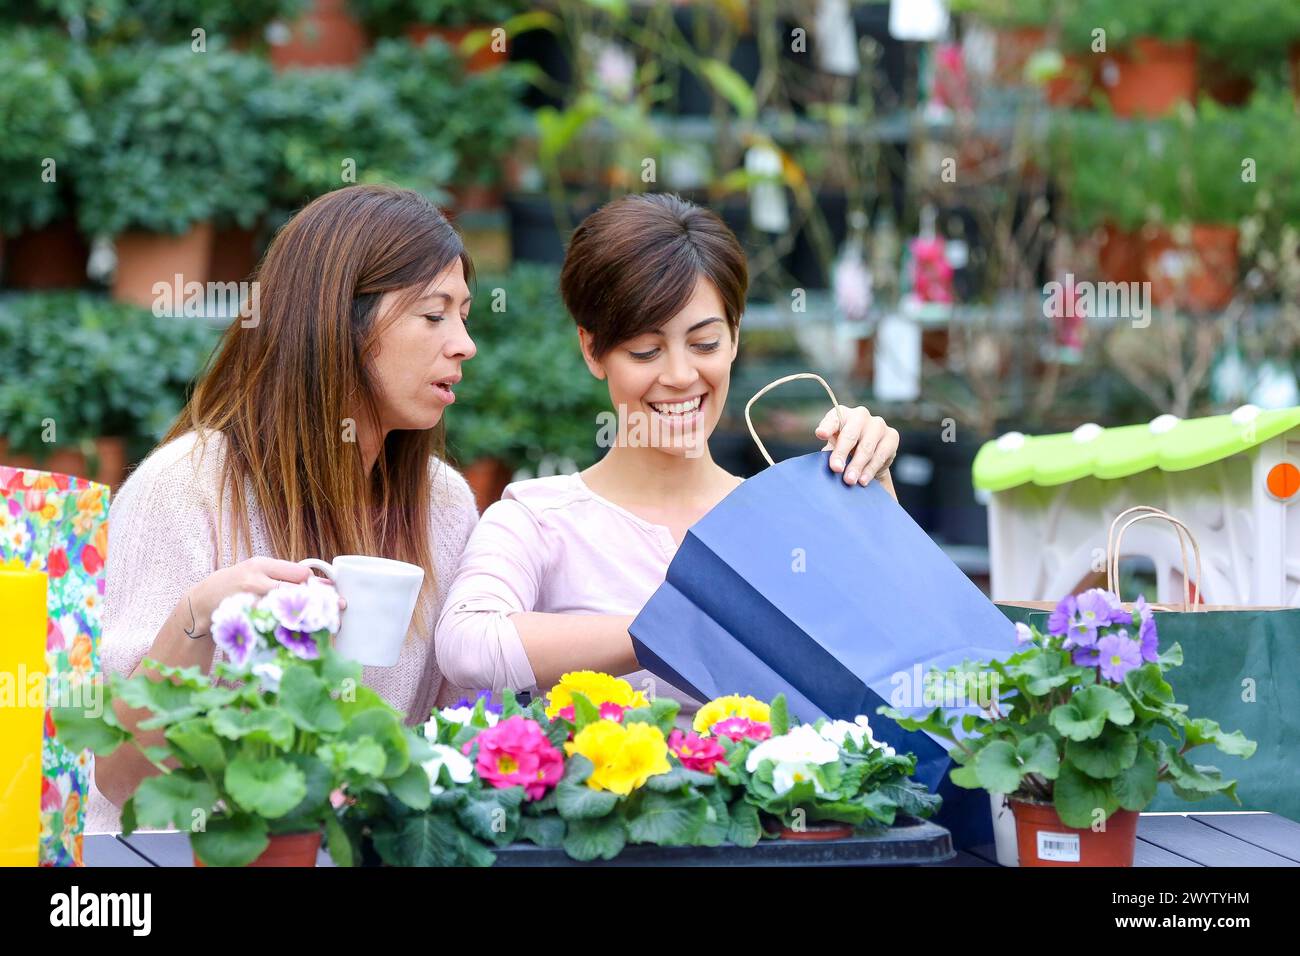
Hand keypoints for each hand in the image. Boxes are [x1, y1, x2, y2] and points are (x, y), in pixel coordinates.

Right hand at [183, 557, 345, 637]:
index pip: (299, 573)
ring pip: (286, 611)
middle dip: (319, 602)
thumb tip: (325, 584)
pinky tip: (302, 636)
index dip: (317, 585)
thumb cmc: (238, 585)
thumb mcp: (259, 572)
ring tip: (326, 624)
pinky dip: (288, 632)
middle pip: (296, 592)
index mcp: (261, 565)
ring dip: (307, 618)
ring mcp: (248, 603)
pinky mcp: (245, 621)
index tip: (328, 594)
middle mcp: (255, 581)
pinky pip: (272, 627)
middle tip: (338, 610)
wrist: (201, 602)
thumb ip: (287, 575)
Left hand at [814, 405, 898, 488]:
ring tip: (849, 480)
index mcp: (841, 414)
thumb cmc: (844, 451)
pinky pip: (881, 454)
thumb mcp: (832, 450)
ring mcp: (878, 424)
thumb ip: (828, 454)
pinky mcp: (892, 435)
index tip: (820, 435)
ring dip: (857, 465)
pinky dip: (870, 469)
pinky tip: (863, 480)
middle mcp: (860, 415)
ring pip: (866, 446)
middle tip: (836, 469)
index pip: (832, 419)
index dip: (827, 427)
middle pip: (850, 434)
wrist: (867, 459)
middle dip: (842, 453)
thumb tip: (831, 466)